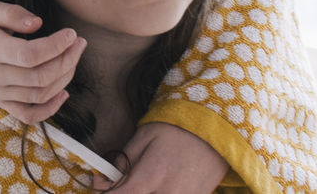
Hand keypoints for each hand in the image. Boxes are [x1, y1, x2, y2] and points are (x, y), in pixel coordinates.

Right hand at [0, 2, 85, 125]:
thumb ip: (12, 13)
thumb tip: (38, 24)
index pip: (30, 55)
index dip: (56, 46)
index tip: (71, 34)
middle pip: (40, 76)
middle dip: (67, 59)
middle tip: (79, 43)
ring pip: (40, 94)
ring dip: (64, 78)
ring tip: (73, 58)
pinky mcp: (2, 104)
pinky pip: (30, 116)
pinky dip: (51, 109)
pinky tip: (64, 92)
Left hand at [92, 123, 227, 192]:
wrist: (214, 130)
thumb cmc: (176, 129)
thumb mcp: (143, 137)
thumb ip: (123, 162)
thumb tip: (104, 181)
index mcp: (152, 175)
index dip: (107, 193)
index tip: (102, 187)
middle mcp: (169, 193)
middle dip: (126, 193)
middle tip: (123, 183)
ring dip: (142, 193)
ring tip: (143, 183)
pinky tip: (158, 185)